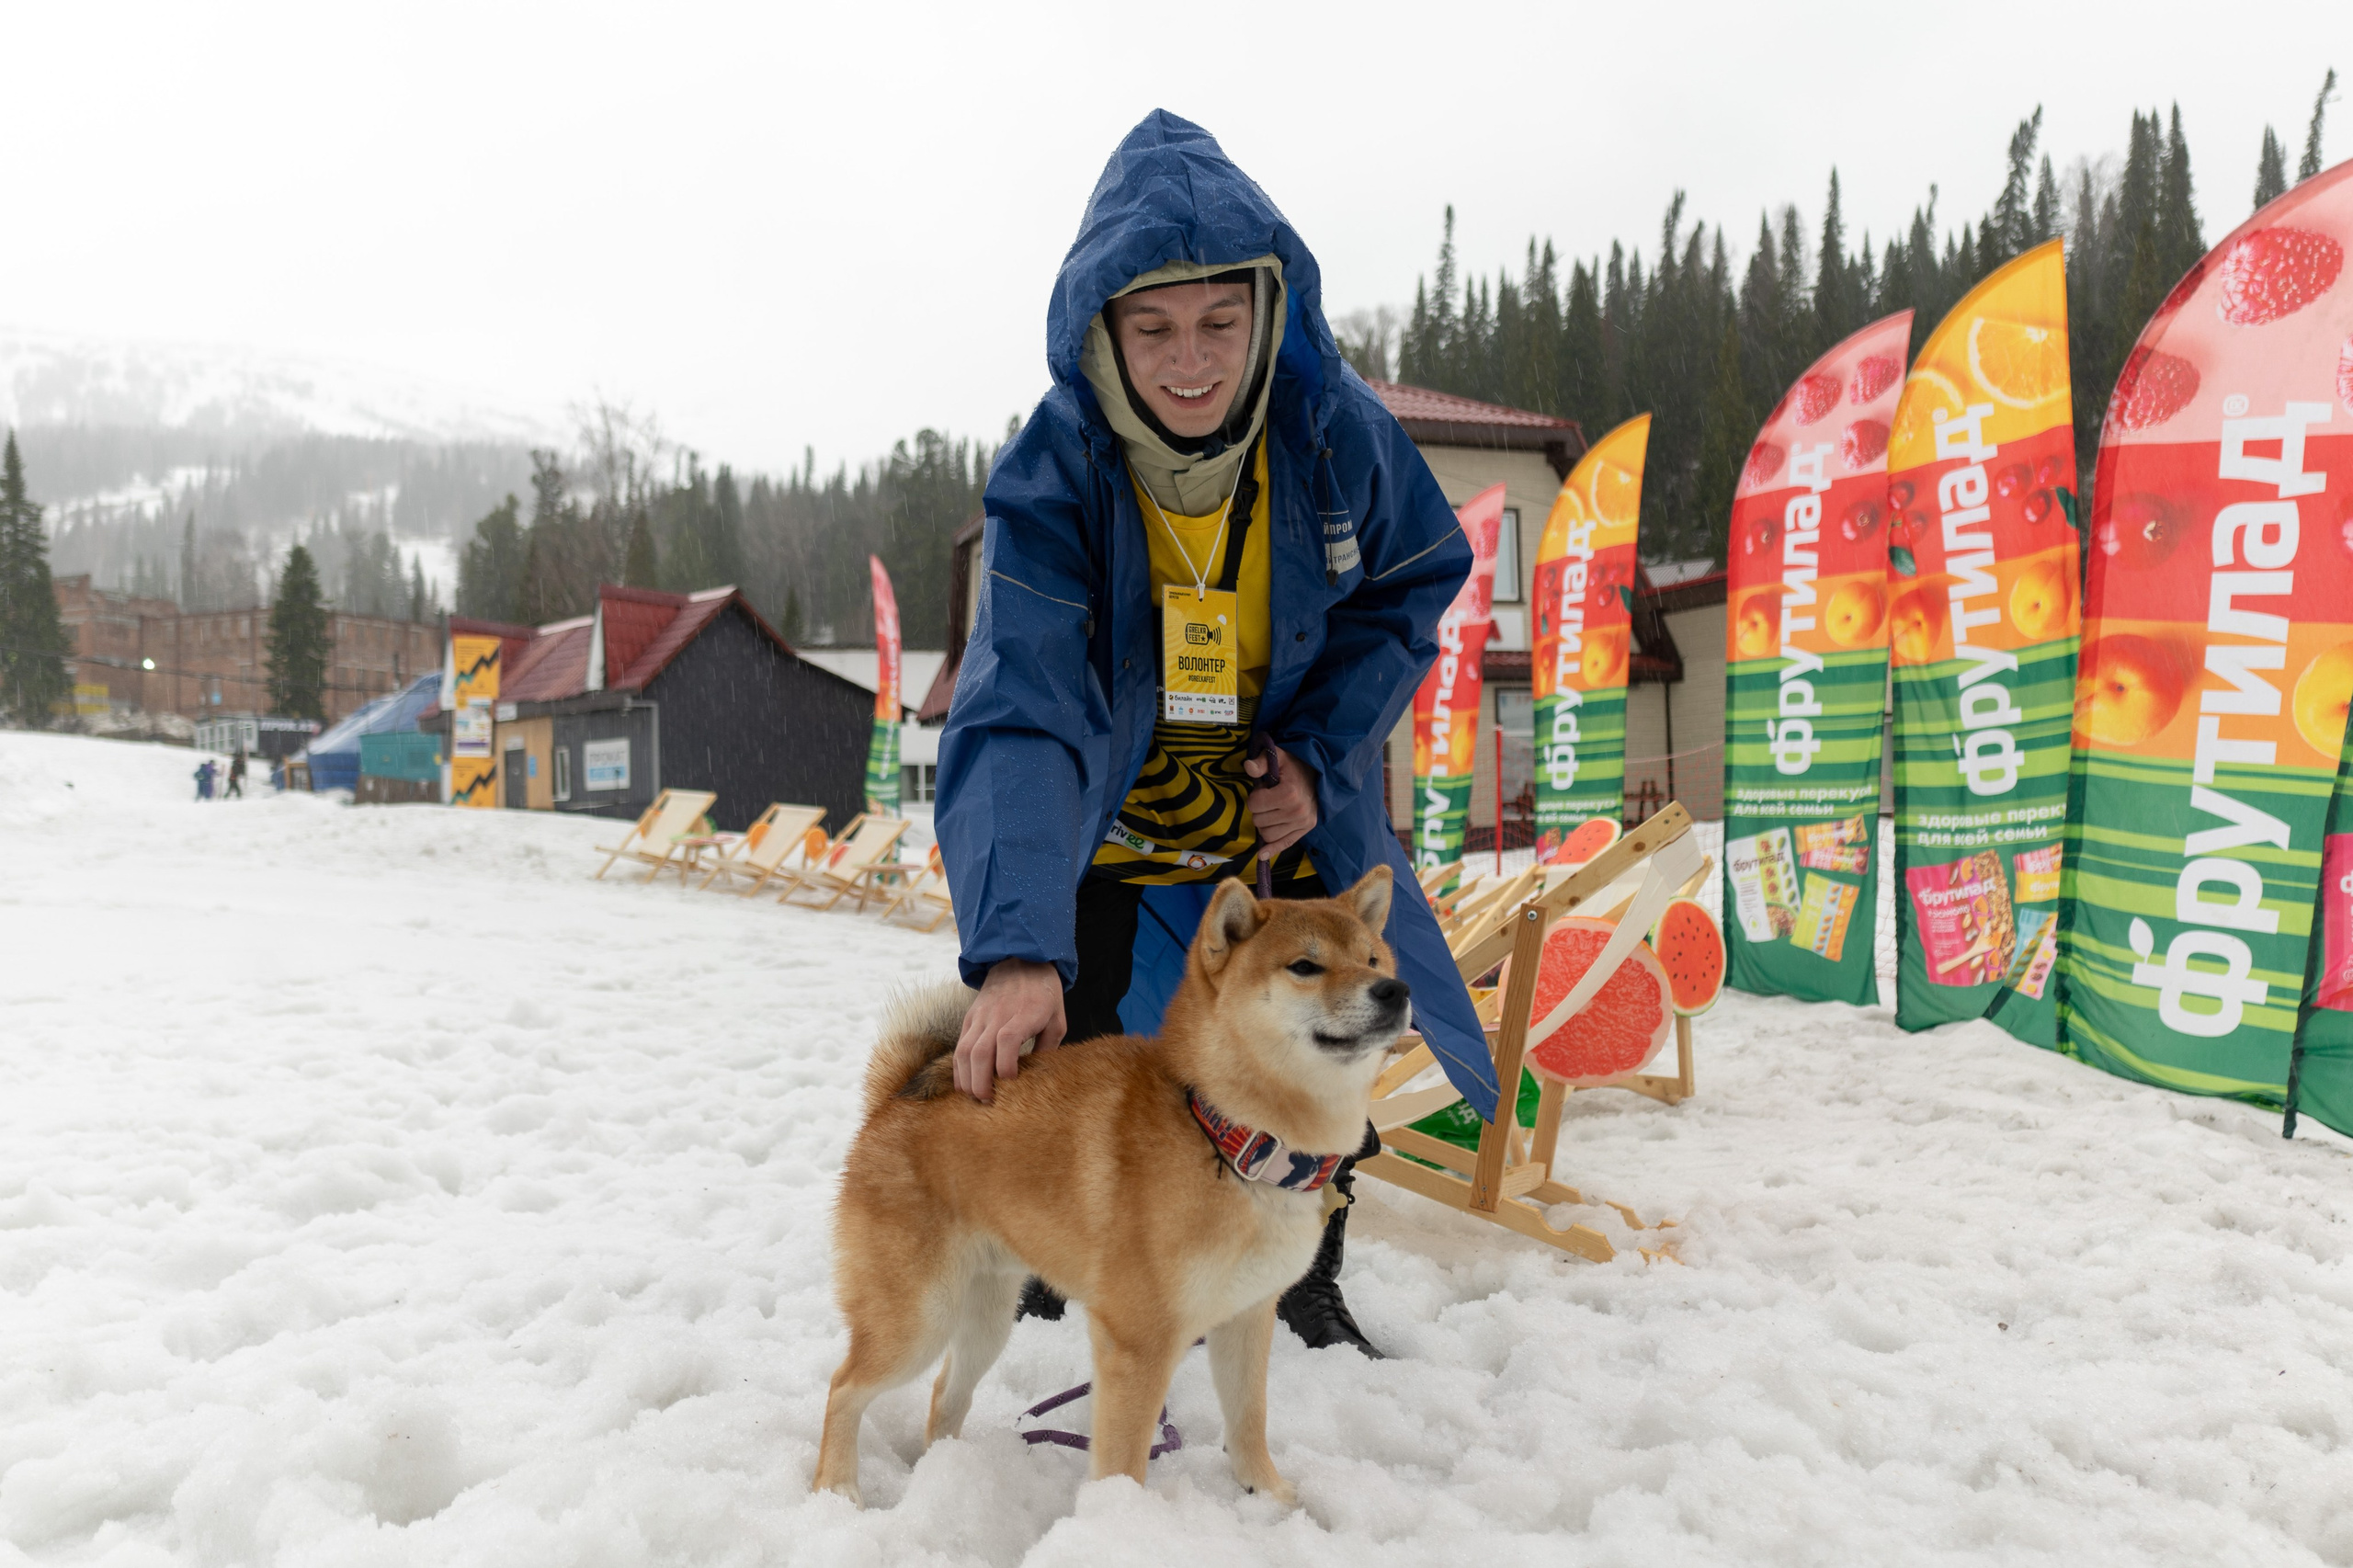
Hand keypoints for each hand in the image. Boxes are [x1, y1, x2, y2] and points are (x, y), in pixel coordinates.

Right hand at [955, 958, 1064, 1101]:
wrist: (1020, 960)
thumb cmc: (1043, 993)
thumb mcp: (1057, 1018)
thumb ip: (1048, 1047)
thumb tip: (1037, 1076)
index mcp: (1025, 1013)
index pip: (1007, 1039)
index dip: (1006, 1064)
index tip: (1012, 1080)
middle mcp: (998, 1015)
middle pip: (980, 1051)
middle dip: (981, 1081)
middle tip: (988, 1100)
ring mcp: (980, 1017)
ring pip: (964, 1051)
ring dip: (966, 1078)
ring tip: (975, 1097)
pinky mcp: (970, 1018)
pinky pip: (959, 1046)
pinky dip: (959, 1068)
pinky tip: (965, 1084)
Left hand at [1244, 743, 1318, 860]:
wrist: (1319, 775)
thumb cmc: (1294, 766)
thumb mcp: (1278, 757)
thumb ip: (1262, 762)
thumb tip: (1248, 767)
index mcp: (1289, 793)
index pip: (1254, 804)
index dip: (1254, 796)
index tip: (1263, 790)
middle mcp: (1297, 812)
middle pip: (1259, 821)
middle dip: (1258, 810)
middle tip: (1268, 799)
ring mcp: (1302, 823)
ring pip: (1267, 834)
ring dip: (1264, 824)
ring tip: (1273, 810)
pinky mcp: (1305, 830)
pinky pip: (1284, 844)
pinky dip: (1272, 850)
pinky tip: (1262, 855)